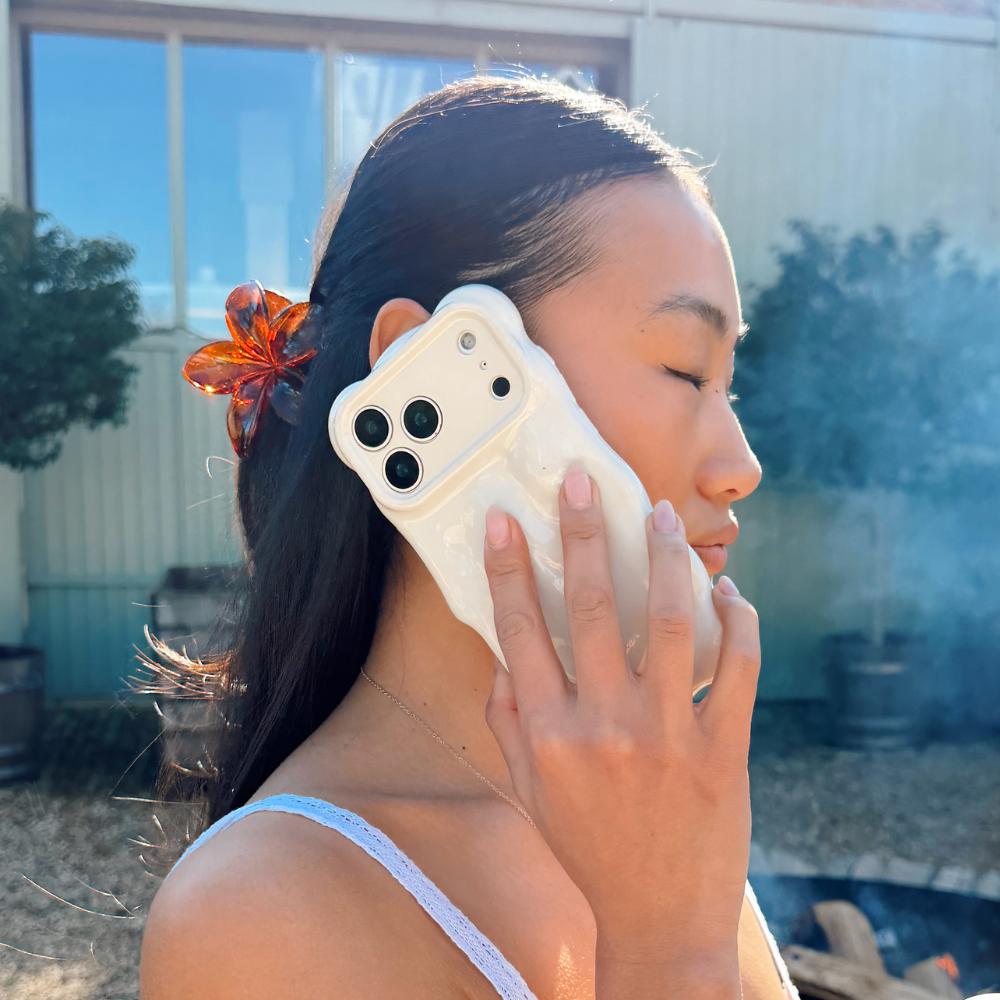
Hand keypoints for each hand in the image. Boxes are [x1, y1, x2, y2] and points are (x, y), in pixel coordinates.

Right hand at [483, 470, 759, 998]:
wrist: (657, 918)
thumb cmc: (587, 848)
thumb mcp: (527, 789)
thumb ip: (508, 720)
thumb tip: (503, 656)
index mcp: (549, 732)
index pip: (520, 629)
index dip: (510, 567)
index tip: (505, 519)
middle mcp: (605, 724)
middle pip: (594, 606)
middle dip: (585, 533)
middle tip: (582, 482)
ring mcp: (669, 734)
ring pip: (673, 621)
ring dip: (666, 558)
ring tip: (660, 515)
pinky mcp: (724, 749)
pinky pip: (739, 668)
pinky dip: (738, 620)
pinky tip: (725, 588)